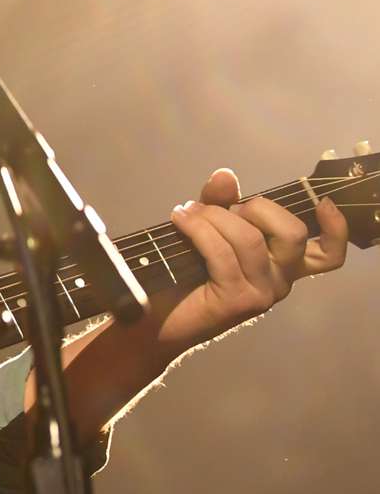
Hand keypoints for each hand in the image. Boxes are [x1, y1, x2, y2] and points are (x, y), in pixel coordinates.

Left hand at [153, 167, 348, 359]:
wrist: (156, 318)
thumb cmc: (184, 274)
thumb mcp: (208, 229)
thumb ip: (220, 202)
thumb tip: (226, 175)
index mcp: (282, 266)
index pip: (328, 255)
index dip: (336, 229)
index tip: (323, 203)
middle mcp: (280, 282)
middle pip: (292, 232)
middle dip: (255, 207)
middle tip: (218, 209)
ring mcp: (261, 293)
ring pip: (250, 238)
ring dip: (213, 216)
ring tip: (186, 213)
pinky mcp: (237, 300)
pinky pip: (221, 252)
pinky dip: (198, 229)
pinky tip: (179, 220)